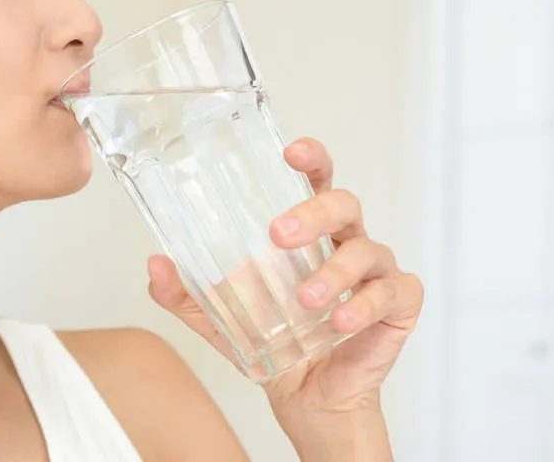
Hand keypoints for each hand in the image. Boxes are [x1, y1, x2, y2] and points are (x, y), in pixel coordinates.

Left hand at [146, 138, 422, 442]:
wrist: (309, 401)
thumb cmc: (276, 345)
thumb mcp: (221, 320)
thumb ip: (186, 293)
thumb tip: (154, 263)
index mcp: (312, 234)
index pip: (318, 181)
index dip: (312, 159)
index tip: (291, 152)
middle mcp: (348, 243)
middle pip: (344, 204)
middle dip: (313, 212)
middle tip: (277, 234)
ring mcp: (377, 272)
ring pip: (366, 250)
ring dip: (332, 273)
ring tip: (305, 300)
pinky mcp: (399, 305)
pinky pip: (392, 293)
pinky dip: (365, 305)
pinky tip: (340, 322)